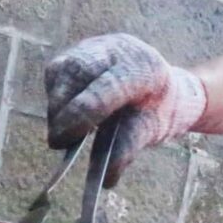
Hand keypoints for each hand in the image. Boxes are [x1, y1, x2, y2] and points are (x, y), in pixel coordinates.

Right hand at [44, 33, 206, 186]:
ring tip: (62, 131)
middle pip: (77, 71)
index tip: (62, 141)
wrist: (166, 88)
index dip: (82, 113)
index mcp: (145, 68)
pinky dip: (55, 95)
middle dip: (61, 109)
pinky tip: (64, 114)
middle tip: (56, 142)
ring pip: (62, 69)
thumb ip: (129, 148)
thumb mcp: (152, 130)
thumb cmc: (159, 112)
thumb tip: (106, 177)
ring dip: (56, 103)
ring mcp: (98, 45)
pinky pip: (57, 71)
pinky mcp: (80, 50)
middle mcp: (119, 49)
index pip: (107, 86)